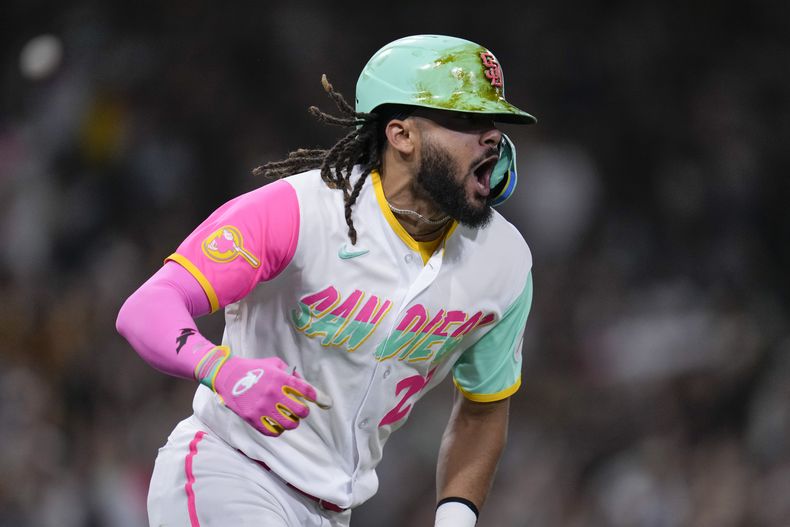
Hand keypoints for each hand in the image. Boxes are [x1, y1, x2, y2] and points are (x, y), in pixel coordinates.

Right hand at [195, 346, 331, 435]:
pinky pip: (273, 431)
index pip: (306, 390)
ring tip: (289, 418)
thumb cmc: (254, 368)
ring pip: (290, 424)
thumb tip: (306, 387)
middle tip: (300, 410)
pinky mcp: (252, 418)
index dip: (319, 398)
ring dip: (292, 422)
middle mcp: (273, 393)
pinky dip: (279, 430)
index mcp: (280, 378)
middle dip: (304, 412)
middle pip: (301, 411)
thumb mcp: (274, 364)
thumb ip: (291, 374)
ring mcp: (262, 407)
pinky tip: (277, 425)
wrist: (227, 375)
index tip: (326, 404)